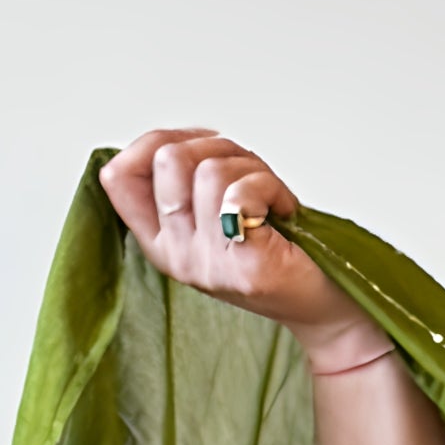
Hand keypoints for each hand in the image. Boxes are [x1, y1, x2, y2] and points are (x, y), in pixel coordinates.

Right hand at [96, 125, 390, 370]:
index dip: (155, 142)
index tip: (199, 148)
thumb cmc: (278, 250)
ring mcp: (208, 265)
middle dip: (214, 147)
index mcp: (161, 243)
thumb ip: (185, 182)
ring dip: (250, 167)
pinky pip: (242, 193)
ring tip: (269, 195)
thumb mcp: (215, 213)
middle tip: (246, 172)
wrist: (327, 305)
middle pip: (167, 160)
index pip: (116, 177)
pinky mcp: (245, 265)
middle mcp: (177, 257)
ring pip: (209, 171)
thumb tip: (168, 139)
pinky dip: (271, 186)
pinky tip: (283, 209)